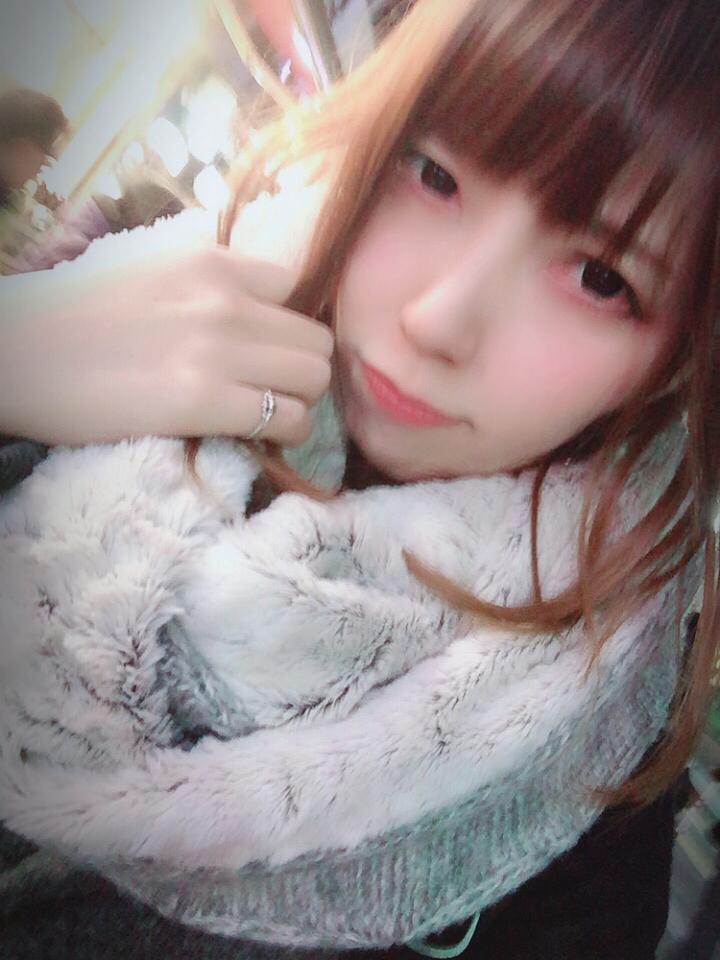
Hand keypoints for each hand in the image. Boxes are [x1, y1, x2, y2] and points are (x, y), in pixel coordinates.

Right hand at [0, 242, 332, 445]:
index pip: (297, 288)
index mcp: (213, 262)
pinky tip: (257, 435)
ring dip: (299, 402)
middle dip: (303, 369)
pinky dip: (284, 432)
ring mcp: (219, 350)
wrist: (17, 354)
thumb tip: (261, 311)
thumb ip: (212, 284)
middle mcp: (227, 300)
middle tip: (274, 388)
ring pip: (315, 379)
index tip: (270, 348)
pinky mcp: (204, 402)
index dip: (288, 324)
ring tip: (268, 413)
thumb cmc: (78, 317)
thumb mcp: (155, 272)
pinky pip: (289, 419)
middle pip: (317, 340)